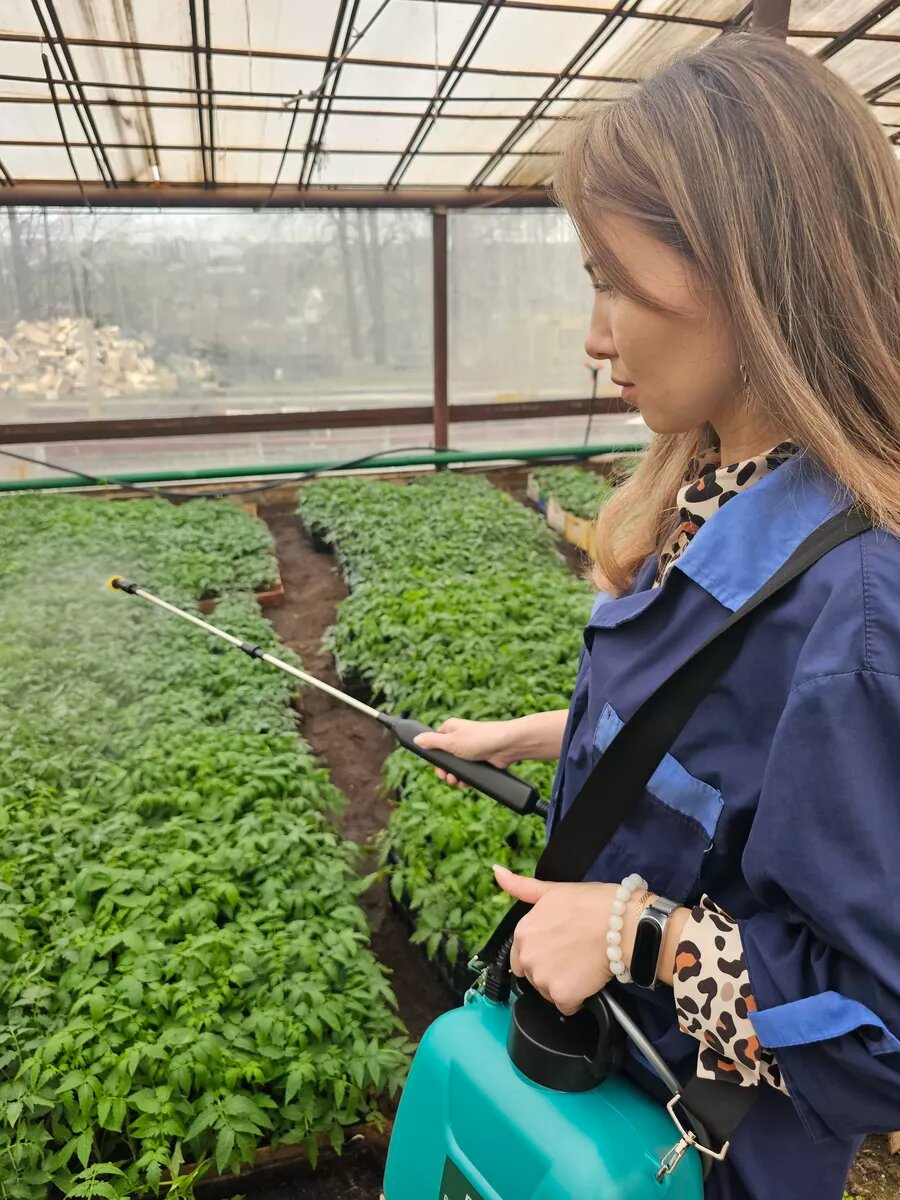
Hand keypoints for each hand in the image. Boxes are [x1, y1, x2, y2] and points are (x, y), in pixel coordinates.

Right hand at [414, 718, 517, 787]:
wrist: (505, 746)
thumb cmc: (478, 739)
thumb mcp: (450, 742)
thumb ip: (432, 742)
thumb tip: (415, 739)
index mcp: (450, 729)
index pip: (435, 741)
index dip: (433, 755)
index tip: (434, 765)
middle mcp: (459, 738)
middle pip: (445, 757)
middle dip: (444, 769)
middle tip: (445, 776)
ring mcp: (470, 750)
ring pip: (456, 766)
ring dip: (454, 776)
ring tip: (456, 781)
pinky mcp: (479, 760)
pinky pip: (468, 771)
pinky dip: (465, 778)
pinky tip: (464, 783)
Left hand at [494, 865, 618, 1015]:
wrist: (621, 924)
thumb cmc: (591, 904)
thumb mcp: (552, 890)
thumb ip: (521, 887)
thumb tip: (496, 871)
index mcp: (522, 932)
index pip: (520, 957)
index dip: (541, 953)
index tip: (559, 947)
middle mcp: (527, 957)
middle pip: (533, 975)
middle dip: (550, 970)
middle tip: (573, 955)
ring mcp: (543, 978)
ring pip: (548, 992)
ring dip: (563, 985)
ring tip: (582, 965)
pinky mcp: (562, 995)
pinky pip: (566, 1006)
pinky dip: (577, 999)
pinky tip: (588, 980)